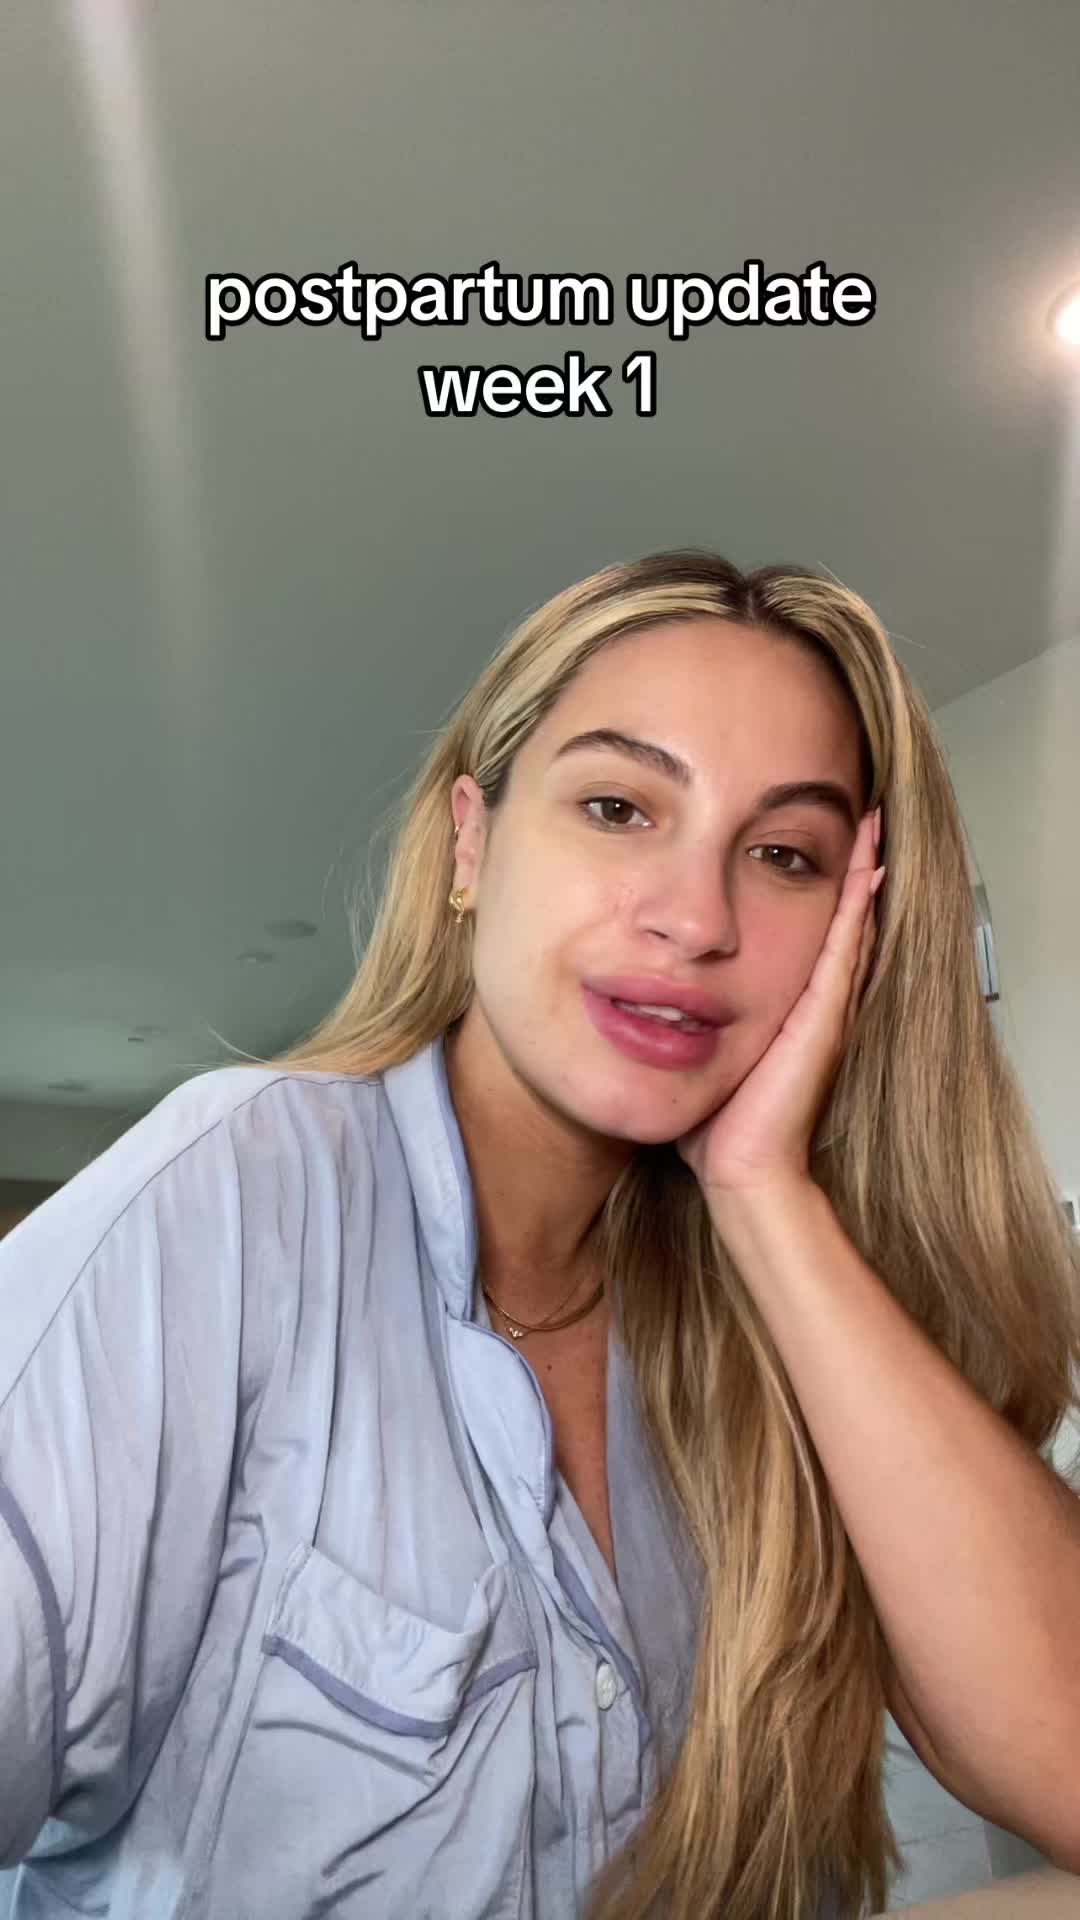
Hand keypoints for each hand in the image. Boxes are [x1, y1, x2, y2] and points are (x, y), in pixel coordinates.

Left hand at [675, 808, 884, 1199]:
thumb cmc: (710, 1124)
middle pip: (831, 914)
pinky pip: (845, 947)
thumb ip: (673, 1018)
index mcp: (779, 1001)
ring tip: (872, 819)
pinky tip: (868, 867)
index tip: (804, 829)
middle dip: (842, 862)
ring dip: (859, 870)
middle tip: (859, 808)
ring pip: (847, 921)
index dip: (805, 878)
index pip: (797, 924)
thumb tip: (633, 991)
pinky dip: (858, 906)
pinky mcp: (824, 1017)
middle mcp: (809, 998)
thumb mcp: (688, 1049)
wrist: (739, 1171)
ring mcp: (823, 1006)